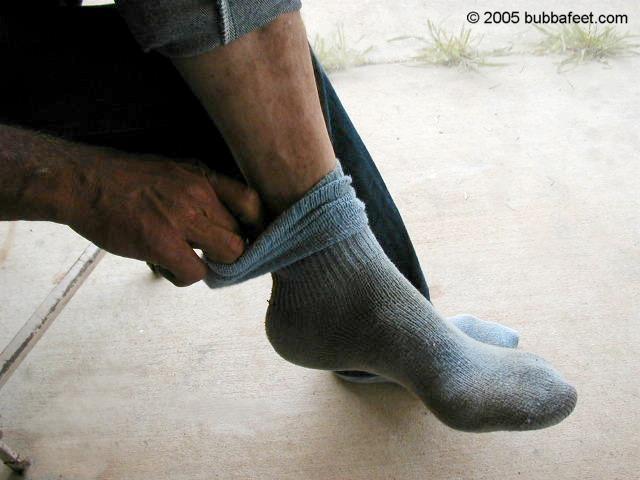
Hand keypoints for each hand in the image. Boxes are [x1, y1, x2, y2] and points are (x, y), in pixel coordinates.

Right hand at [68, 152, 263, 285]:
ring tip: (184, 258)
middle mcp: (198, 194)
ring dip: (210, 265)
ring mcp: (182, 218)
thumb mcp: (172, 170)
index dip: (256, 227)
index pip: (251, 202)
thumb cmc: (126, 179)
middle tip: (207, 256)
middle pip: (240, 236)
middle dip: (228, 252)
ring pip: (227, 255)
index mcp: (202, 176)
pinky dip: (182, 276)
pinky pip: (194, 273)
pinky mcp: (162, 242)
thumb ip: (200, 191)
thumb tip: (222, 221)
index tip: (249, 240)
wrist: (82, 182)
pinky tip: (163, 265)